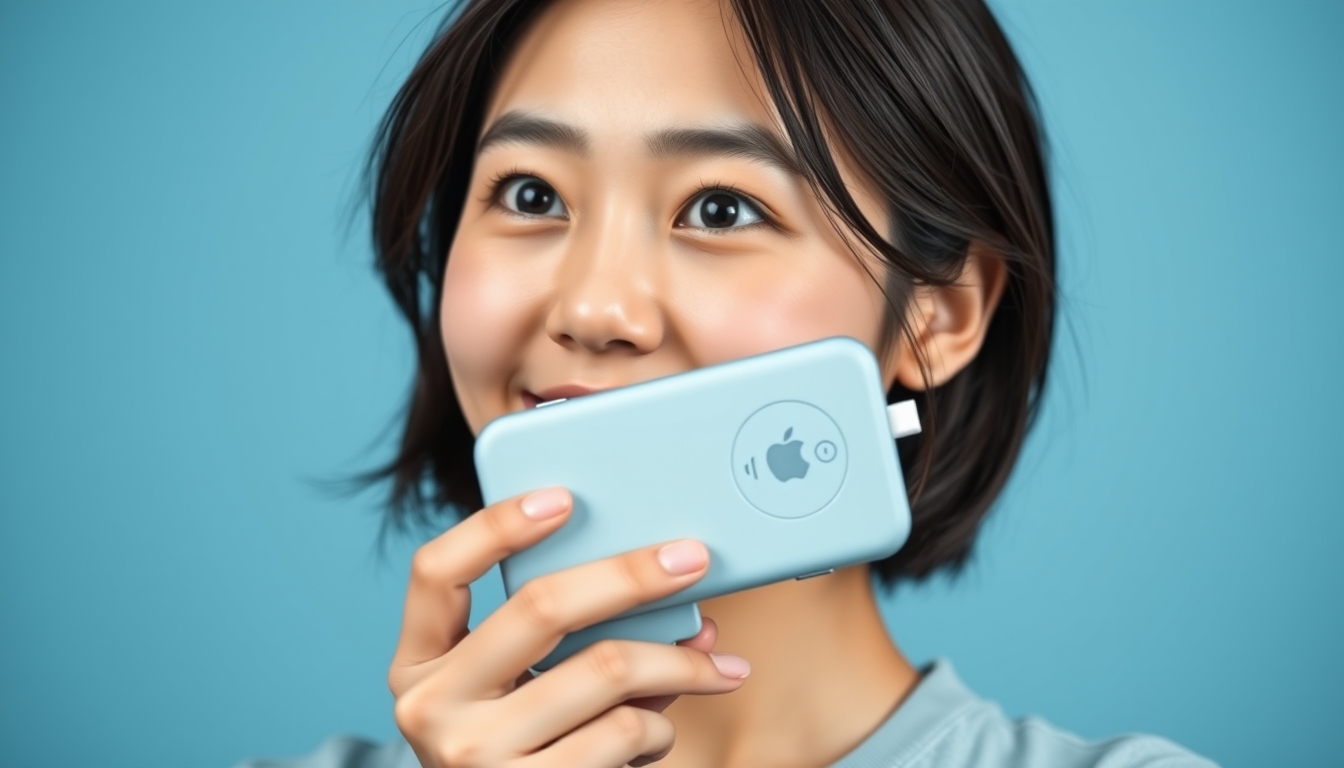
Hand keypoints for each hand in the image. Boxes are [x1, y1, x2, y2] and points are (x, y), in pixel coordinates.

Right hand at [389, 487, 750, 766]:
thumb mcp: (517, 694)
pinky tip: (657, 735)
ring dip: (678, 663)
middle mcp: (430, 709)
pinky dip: (661, 727)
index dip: (495, 525)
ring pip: (607, 669)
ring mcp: (475, 757)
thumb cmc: (527, 753)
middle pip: (540, 607)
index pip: (435, 571)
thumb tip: (682, 605)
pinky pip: (627, 731)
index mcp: (417, 665)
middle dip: (632, 573)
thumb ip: (571, 640)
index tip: (563, 497)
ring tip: (714, 669)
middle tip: (693, 558)